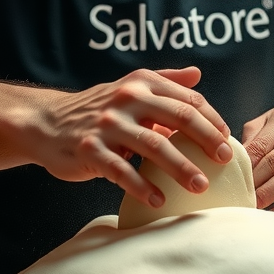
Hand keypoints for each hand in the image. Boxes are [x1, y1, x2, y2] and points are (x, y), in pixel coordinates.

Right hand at [33, 66, 230, 207]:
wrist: (46, 122)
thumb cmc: (97, 108)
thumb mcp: (130, 87)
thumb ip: (165, 80)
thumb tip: (198, 74)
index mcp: (141, 83)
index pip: (187, 99)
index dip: (211, 120)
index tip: (226, 140)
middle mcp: (127, 99)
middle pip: (178, 117)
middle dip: (206, 140)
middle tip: (224, 160)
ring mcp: (107, 124)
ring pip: (154, 145)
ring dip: (181, 168)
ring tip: (200, 186)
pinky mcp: (89, 149)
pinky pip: (121, 171)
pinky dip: (142, 187)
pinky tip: (158, 199)